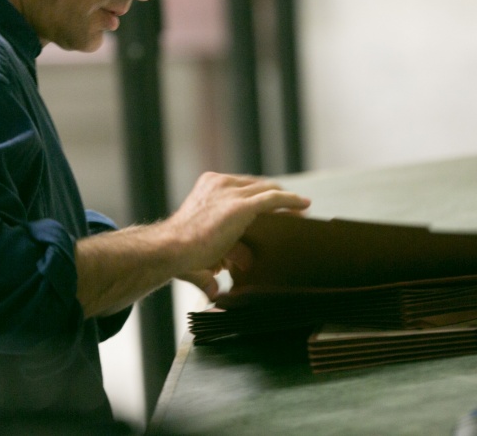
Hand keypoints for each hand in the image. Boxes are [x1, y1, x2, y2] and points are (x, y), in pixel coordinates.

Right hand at [166, 172, 309, 277]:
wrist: (172, 249)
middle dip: (274, 199)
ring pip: (268, 191)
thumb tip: (214, 292)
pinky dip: (291, 201)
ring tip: (301, 212)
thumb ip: (207, 266)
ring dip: (286, 201)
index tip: (272, 209)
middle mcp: (220, 183)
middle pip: (257, 186)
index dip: (259, 196)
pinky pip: (273, 199)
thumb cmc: (179, 253)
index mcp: (208, 185)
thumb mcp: (198, 247)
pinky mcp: (241, 206)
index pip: (242, 186)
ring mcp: (231, 192)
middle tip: (290, 214)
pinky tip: (304, 206)